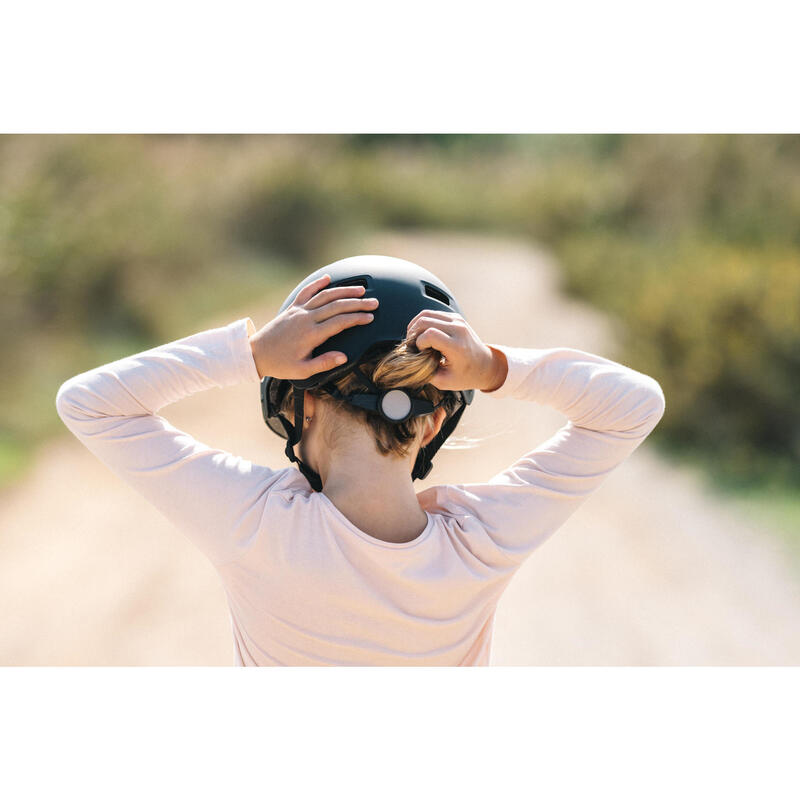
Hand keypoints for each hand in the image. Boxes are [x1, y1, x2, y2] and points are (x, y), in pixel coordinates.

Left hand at [249, 274, 378, 379]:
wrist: (256, 353)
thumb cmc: (280, 364)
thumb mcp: (303, 371)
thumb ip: (324, 363)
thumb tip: (343, 357)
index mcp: (311, 334)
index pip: (340, 322)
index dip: (357, 318)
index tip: (370, 317)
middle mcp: (306, 319)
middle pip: (337, 306)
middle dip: (357, 303)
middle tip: (373, 302)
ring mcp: (299, 311)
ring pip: (325, 296)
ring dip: (344, 291)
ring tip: (360, 290)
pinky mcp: (292, 308)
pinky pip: (306, 292)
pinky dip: (317, 284)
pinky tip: (328, 278)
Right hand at [406, 310, 507, 391]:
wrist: (485, 365)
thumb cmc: (468, 374)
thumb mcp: (444, 382)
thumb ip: (426, 372)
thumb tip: (412, 361)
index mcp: (457, 346)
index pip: (429, 335)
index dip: (419, 344)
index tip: (422, 353)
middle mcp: (458, 329)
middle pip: (424, 321)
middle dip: (413, 334)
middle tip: (413, 346)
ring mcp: (457, 321)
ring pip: (426, 314)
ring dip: (415, 326)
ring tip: (415, 339)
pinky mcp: (455, 317)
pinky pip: (432, 314)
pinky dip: (423, 322)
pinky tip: (422, 334)